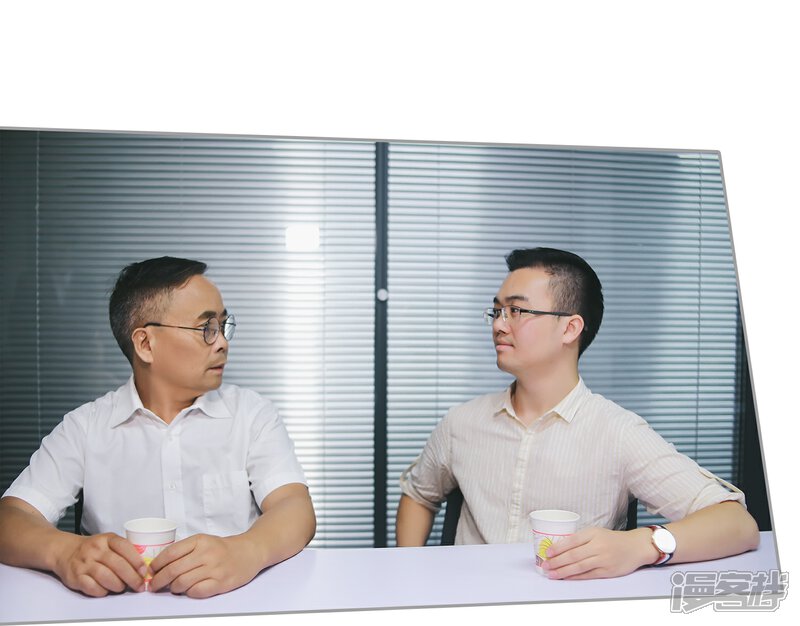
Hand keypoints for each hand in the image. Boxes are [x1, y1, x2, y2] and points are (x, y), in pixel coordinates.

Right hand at [53, 533, 146, 596]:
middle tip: (139, 586)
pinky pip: (92, 587)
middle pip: (118, 565)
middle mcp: (95, 549)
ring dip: (118, 585)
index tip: (144, 571)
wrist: (66, 551)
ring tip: (122, 587)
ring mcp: (84, 563)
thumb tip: (142, 569)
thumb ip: (124, 551)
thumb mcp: (109, 542)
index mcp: (107, 539)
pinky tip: (107, 590)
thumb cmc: (94, 549)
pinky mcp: (75, 577)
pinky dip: (102, 591)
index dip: (136, 561)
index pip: (125, 547)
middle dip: (132, 578)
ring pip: (105, 577)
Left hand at [149, 533, 262, 597]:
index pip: (170, 553)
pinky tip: (189, 590)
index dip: (156, 565)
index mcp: (200, 540)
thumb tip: (160, 567)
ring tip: (173, 587)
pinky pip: (196, 592)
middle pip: (173, 570)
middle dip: (158, 581)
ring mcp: (214, 569)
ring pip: (182, 583)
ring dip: (173, 588)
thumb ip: (184, 551)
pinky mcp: (221, 583)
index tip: (151, 571)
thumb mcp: (204, 541)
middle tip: (153, 586)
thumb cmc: (223, 548)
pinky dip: (188, 593)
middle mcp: (206, 553)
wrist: (249, 551)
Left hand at [541, 527, 657, 579]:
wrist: (635, 547)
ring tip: (552, 574)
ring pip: (579, 566)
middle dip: (557, 562)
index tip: (547, 553)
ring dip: (563, 571)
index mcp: (593, 533)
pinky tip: (566, 577)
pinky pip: (588, 575)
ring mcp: (603, 560)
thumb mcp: (596, 533)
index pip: (572, 541)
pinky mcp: (608, 572)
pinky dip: (575, 577)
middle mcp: (598, 546)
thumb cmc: (611, 539)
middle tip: (545, 565)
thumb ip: (580, 539)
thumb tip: (558, 548)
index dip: (558, 547)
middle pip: (574, 555)